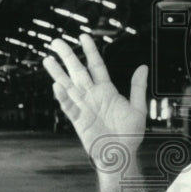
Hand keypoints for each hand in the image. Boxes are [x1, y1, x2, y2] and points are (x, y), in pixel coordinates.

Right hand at [43, 34, 147, 155]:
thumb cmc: (130, 134)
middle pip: (78, 71)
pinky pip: (69, 106)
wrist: (121, 155)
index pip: (96, 66)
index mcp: (107, 90)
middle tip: (57, 41)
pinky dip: (63, 97)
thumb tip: (143, 66)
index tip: (83, 36)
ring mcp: (84, 107)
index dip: (90, 51)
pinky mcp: (79, 120)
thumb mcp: (138, 109)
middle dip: (68, 56)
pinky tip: (56, 85)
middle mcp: (93, 95)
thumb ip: (138, 88)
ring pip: (68, 86)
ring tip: (47, 59)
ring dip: (58, 73)